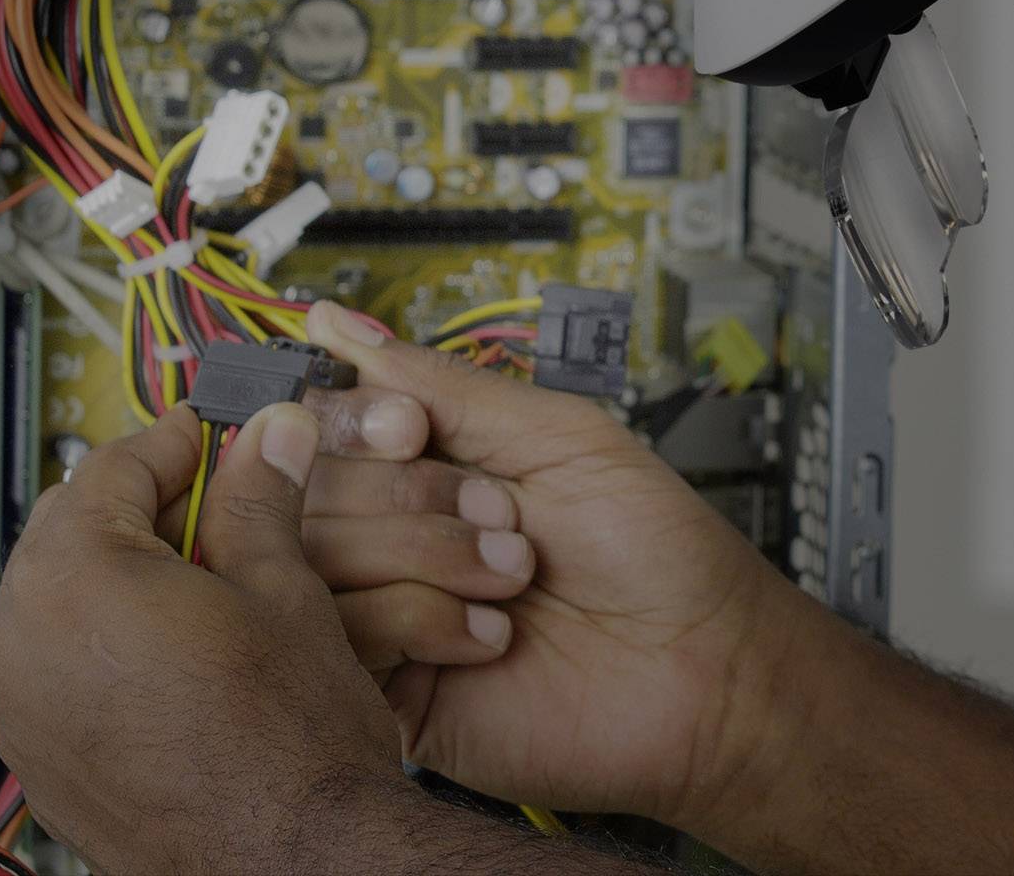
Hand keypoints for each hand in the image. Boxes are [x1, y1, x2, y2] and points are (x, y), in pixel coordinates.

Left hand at [0, 402, 425, 874]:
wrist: (289, 864)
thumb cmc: (286, 744)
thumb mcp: (283, 588)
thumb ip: (259, 497)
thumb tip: (271, 434)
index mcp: (70, 580)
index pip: (113, 465)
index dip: (181, 441)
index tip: (224, 435)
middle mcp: (18, 641)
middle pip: (75, 526)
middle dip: (150, 506)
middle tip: (228, 502)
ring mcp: (19, 708)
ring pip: (65, 596)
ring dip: (130, 571)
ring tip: (216, 580)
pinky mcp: (37, 759)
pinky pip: (62, 663)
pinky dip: (112, 638)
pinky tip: (187, 650)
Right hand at [300, 299, 839, 833]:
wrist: (705, 666)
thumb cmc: (657, 550)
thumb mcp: (557, 436)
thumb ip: (441, 385)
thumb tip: (337, 320)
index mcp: (428, 467)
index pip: (320, 424)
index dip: (355, 423)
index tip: (413, 432)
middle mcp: (397, 535)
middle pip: (309, 492)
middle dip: (412, 497)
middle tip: (500, 516)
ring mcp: (390, 614)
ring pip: (318, 563)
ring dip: (428, 558)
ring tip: (511, 579)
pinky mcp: (390, 693)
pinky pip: (345, 640)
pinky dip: (423, 622)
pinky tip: (490, 636)